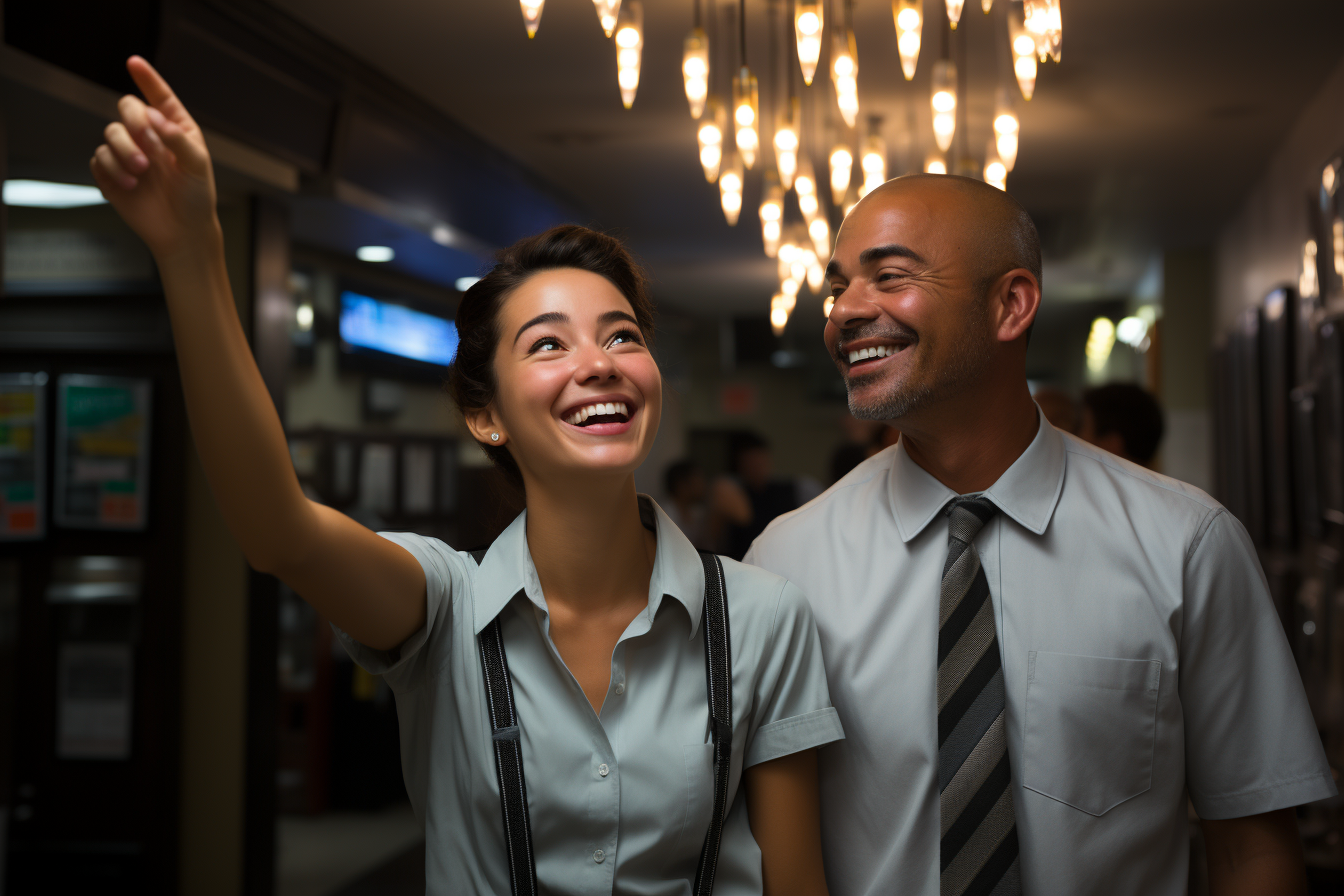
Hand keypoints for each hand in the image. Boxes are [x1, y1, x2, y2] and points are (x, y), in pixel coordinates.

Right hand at [90, 56, 216, 259]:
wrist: (182, 232)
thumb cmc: (197, 198)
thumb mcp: (198, 166)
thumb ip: (178, 139)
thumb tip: (154, 116)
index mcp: (175, 129)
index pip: (160, 96)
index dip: (147, 78)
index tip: (134, 62)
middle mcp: (150, 136)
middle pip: (127, 108)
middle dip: (134, 123)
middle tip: (148, 147)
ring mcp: (130, 153)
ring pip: (110, 133)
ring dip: (123, 151)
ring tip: (141, 173)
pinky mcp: (112, 173)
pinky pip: (99, 159)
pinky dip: (112, 170)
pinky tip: (130, 186)